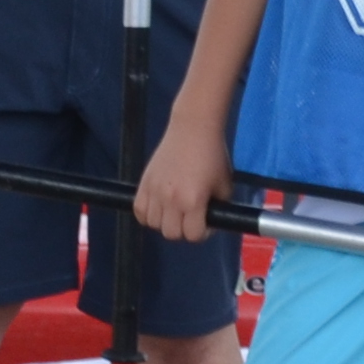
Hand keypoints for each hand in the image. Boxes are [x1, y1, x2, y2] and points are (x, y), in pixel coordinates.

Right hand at [135, 115, 232, 244]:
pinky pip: (139, 211)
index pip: (193, 235)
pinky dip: (148, 214)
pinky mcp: (144, 182)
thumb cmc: (213, 155)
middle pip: (171, 233)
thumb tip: (210, 221)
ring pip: (153, 224)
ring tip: (173, 210)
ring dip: (165, 222)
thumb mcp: (225, 185)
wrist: (193, 129)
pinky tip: (158, 207)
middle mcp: (171, 199)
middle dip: (183, 229)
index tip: (205, 222)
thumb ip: (218, 207)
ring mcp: (155, 191)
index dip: (202, 232)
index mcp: (193, 201)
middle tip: (189, 217)